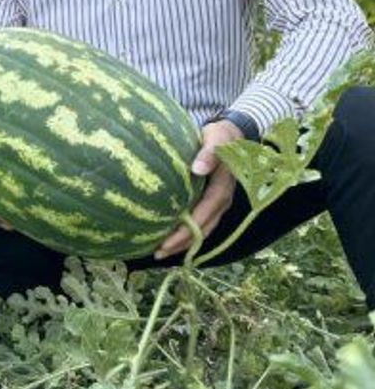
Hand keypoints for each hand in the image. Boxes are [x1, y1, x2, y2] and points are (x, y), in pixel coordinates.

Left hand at [154, 119, 240, 259]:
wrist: (231, 135)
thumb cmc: (220, 136)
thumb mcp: (216, 139)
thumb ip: (209, 153)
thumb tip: (198, 169)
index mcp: (222, 189)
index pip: (204, 216)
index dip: (187, 232)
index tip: (166, 243)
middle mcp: (222, 201)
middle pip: (203, 229)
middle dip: (182, 243)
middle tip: (157, 253)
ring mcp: (218, 203)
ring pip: (202, 229)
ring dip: (183, 242)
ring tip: (159, 251)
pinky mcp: (211, 202)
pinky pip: (200, 222)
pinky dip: (186, 232)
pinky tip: (168, 237)